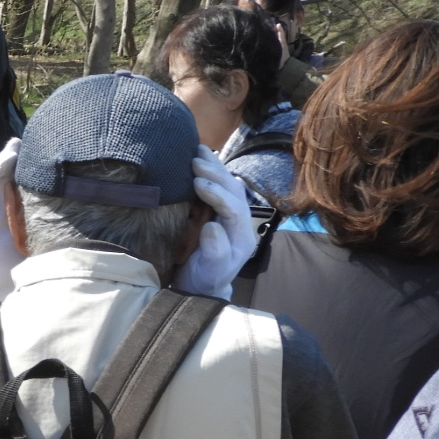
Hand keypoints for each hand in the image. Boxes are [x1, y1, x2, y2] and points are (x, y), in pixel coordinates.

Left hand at [0, 138, 22, 300]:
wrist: (7, 285)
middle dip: (2, 162)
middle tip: (16, 149)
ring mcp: (4, 206)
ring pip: (8, 179)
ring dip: (16, 162)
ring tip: (25, 144)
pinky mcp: (22, 210)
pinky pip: (24, 189)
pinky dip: (30, 176)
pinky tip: (38, 162)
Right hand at [173, 149, 257, 299]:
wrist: (201, 288)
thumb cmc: (204, 280)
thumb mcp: (209, 271)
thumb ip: (215, 251)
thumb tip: (213, 225)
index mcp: (242, 237)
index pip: (234, 208)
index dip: (218, 193)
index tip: (198, 183)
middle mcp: (240, 223)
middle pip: (235, 191)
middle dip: (217, 174)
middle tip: (196, 160)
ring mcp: (231, 216)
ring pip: (229, 186)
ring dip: (216, 168)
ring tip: (198, 151)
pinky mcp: (219, 212)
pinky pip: (220, 188)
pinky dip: (212, 172)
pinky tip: (202, 159)